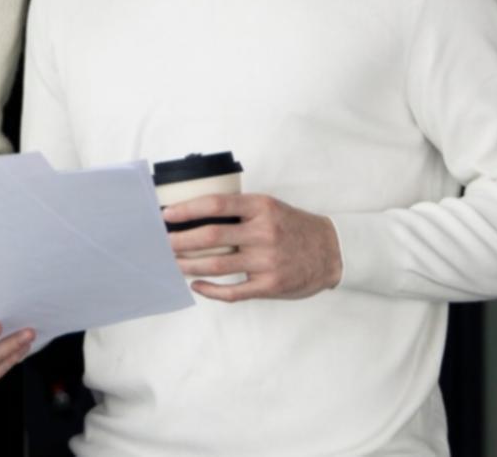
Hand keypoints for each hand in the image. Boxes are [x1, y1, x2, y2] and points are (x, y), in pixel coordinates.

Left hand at [164, 193, 342, 301]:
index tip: (167, 214)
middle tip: (163, 242)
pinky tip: (197, 285)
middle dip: (181, 240)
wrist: (333, 251)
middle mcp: (264, 232)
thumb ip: (240, 210)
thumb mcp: (270, 207)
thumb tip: (196, 213)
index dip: (188, 209)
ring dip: (189, 265)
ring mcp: (267, 261)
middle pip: (211, 236)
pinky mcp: (271, 285)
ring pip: (218, 266)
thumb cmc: (293, 227)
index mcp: (261, 207)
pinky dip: (211, 290)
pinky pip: (234, 291)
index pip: (217, 204)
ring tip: (173, 263)